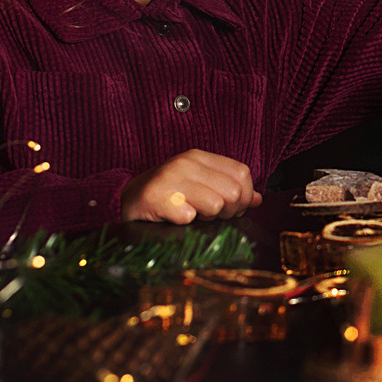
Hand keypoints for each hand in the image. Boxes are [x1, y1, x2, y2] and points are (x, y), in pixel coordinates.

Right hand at [119, 149, 256, 223]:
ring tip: (192, 216)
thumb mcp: (197, 185)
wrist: (122, 201)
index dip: (245, 196)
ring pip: (216, 205)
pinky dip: (185, 224)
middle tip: (211, 216)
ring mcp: (170, 179)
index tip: (232, 209)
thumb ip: (227, 187)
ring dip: (207, 219)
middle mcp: (185, 163)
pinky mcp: (156, 198)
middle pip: (234, 192)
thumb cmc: (165, 196)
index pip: (242, 173)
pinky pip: (188, 216)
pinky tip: (175, 219)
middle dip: (228, 212)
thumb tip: (258, 199)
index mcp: (199, 157)